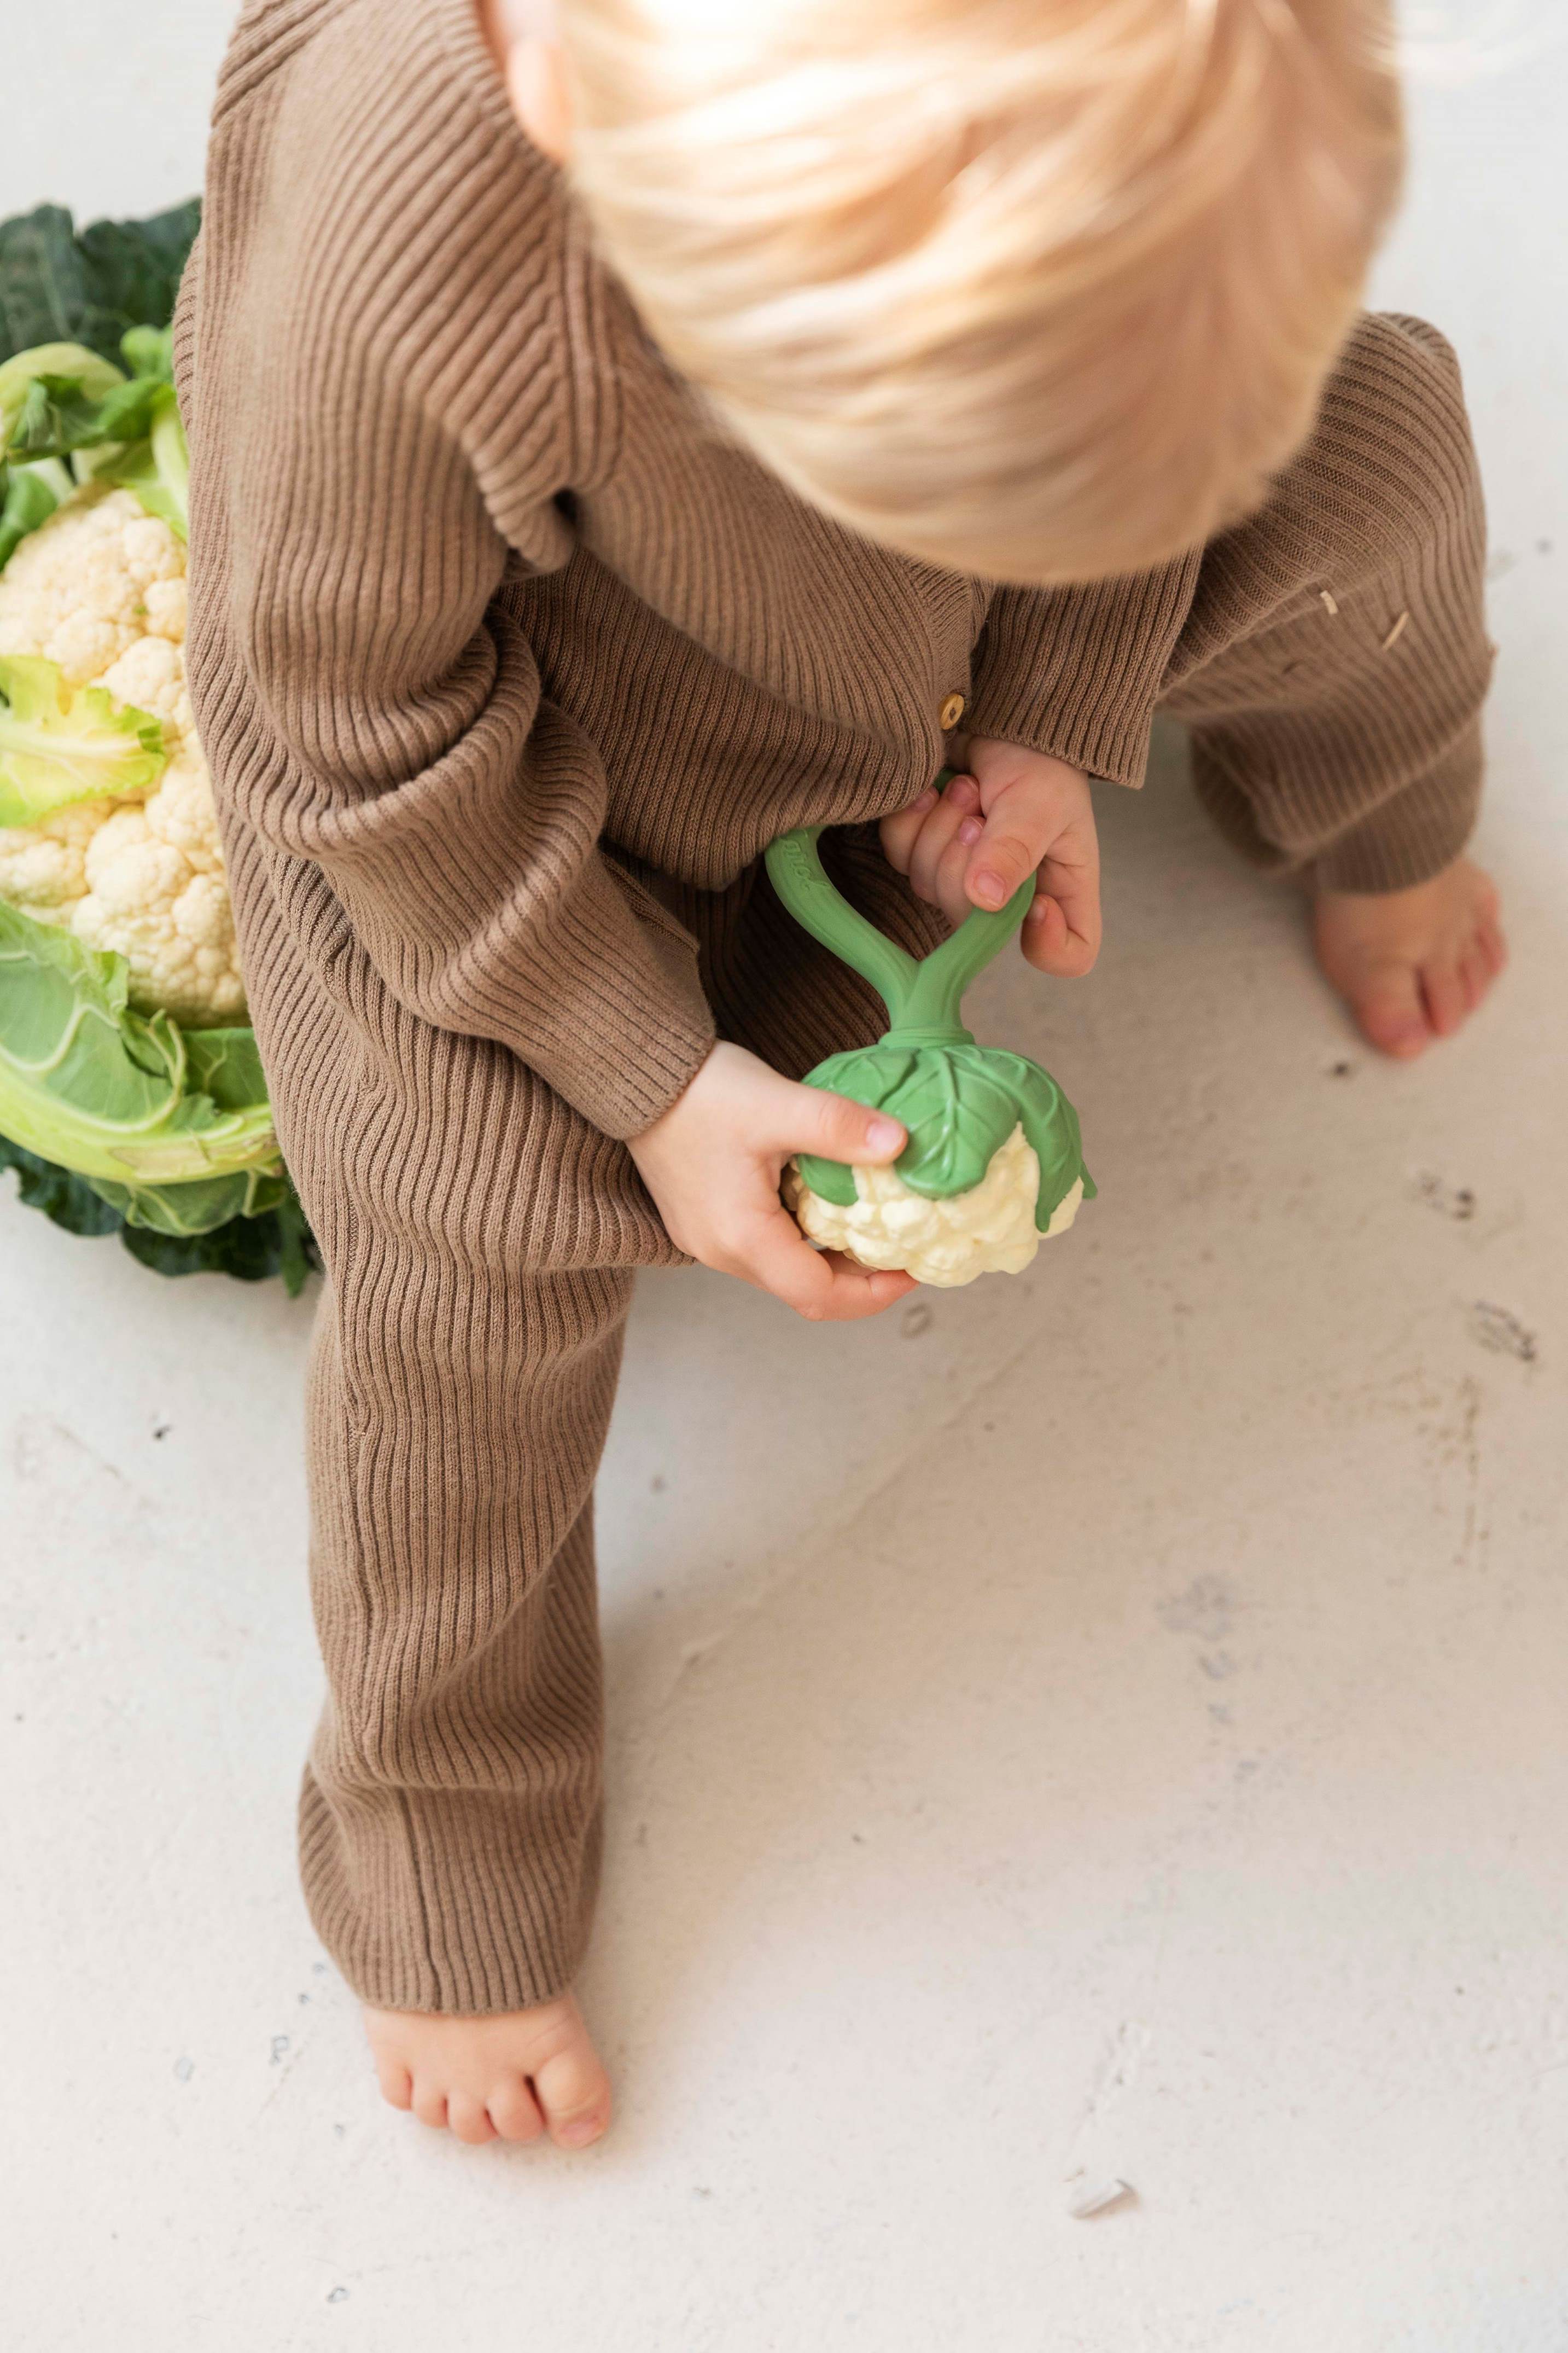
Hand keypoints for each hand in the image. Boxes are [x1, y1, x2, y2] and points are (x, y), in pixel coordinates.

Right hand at [627, 1042, 917, 1319]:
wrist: (634, 1073)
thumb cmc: (701, 1090)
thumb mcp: (778, 1104)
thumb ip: (840, 1127)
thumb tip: (900, 1145)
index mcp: (742, 1237)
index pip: (819, 1294)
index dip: (874, 1292)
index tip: (913, 1268)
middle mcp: (721, 1252)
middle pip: (804, 1292)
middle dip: (859, 1280)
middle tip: (902, 1249)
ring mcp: (707, 1241)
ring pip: (784, 1272)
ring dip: (830, 1260)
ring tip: (873, 1227)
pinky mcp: (703, 1222)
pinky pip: (764, 1250)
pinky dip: (803, 1241)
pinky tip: (827, 1207)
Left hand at [880, 737, 1100, 975]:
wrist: (997, 713)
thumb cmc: (1039, 757)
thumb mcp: (1040, 799)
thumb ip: (1015, 848)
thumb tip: (986, 900)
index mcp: (1061, 888)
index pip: (1070, 954)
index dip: (1050, 944)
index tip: (1036, 903)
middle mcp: (1011, 896)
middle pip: (974, 924)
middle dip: (968, 859)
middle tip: (981, 812)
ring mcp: (963, 879)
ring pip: (929, 886)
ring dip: (941, 828)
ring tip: (965, 787)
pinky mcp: (924, 851)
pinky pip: (899, 856)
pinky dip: (910, 820)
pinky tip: (929, 792)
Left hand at [1313, 857, 1504, 1056]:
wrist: (1383, 833)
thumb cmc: (1370, 907)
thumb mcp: (1368, 969)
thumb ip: (1391, 1011)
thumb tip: (1413, 1050)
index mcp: (1429, 962)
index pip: (1444, 1001)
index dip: (1440, 1020)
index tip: (1439, 1032)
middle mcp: (1452, 933)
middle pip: (1465, 975)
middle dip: (1463, 1000)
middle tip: (1456, 1016)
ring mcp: (1459, 898)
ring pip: (1479, 942)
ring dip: (1480, 968)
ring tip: (1477, 982)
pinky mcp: (1456, 865)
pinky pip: (1483, 898)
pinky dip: (1487, 918)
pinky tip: (1485, 919)